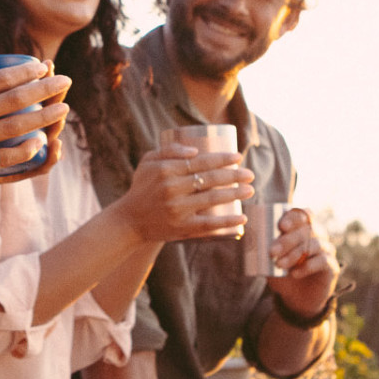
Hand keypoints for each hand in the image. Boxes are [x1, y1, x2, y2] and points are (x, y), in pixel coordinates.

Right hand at [0, 54, 70, 189]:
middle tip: (66, 82)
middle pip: (12, 101)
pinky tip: (42, 142)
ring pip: (14, 128)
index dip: (24, 72)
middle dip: (44, 89)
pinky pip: (3, 158)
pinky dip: (24, 150)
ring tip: (63, 109)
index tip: (44, 66)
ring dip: (43, 117)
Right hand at [115, 144, 253, 243]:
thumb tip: (196, 150)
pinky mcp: (181, 228)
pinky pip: (208, 224)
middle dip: (234, 175)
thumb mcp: (148, 162)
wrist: (129, 221)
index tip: (239, 157)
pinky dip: (227, 222)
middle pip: (210, 179)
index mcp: (165, 170)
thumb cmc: (142, 188)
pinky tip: (243, 218)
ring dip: (235, 193)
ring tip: (250, 190)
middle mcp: (171, 189)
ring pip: (212, 199)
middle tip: (250, 174)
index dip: (222, 158)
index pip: (200, 162)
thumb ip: (168, 150)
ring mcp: (177, 210)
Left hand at [267, 207, 339, 315]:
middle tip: (272, 251)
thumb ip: (262, 250)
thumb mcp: (269, 261)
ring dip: (295, 254)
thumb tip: (246, 238)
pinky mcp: (332, 267)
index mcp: (303, 228)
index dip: (293, 217)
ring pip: (314, 245)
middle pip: (307, 229)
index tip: (280, 226)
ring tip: (279, 264)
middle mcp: (318, 235)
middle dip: (288, 239)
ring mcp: (327, 250)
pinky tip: (294, 273)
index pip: (302, 215)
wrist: (297, 299)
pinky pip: (322, 261)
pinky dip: (307, 266)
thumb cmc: (282, 273)